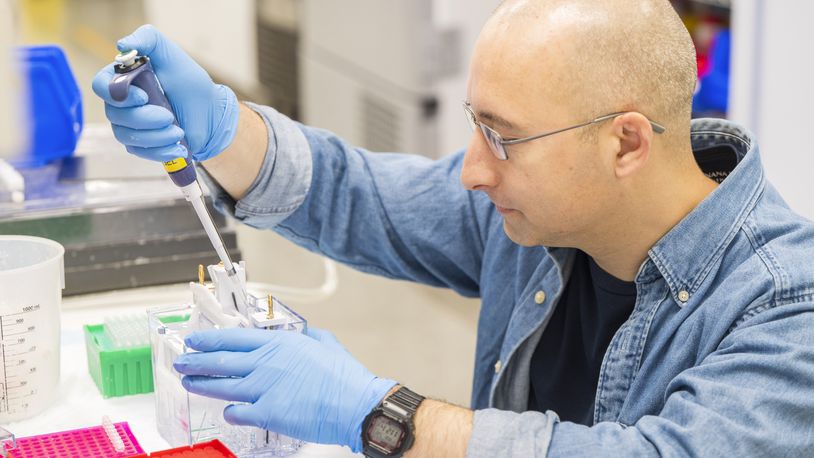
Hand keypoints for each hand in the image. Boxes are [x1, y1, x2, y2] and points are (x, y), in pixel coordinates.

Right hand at [91, 24, 237, 161]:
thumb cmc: (190, 83)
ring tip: (178, 131)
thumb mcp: (171, 55)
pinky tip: (178, 146)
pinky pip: (140, 152)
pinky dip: (161, 151)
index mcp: (123, 79)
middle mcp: (121, 103)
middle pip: (114, 115)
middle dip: (144, 118)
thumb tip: (122, 44)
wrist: (210, 112)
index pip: (101, 85)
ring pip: (126, 136)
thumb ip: (149, 40)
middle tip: (169, 115)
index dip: (118, 94)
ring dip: (155, 136)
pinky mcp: (141, 145)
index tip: (144, 96)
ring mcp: (128, 126)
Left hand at [173, 327, 396, 451]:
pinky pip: (237, 412)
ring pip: (222, 386)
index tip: (194, 341)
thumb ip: (309, 337)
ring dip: (201, 384)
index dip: (209, 340)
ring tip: (188, 382)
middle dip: (196, 361)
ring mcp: (264, 388)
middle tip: (181, 362)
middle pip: (220, 361)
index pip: (233, 339)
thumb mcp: (326, 344)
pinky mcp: (266, 413)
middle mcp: (267, 363)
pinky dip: (230, 411)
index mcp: (280, 343)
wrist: (355, 404)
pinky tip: (227, 411)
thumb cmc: (345, 377)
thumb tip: (304, 334)